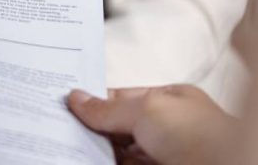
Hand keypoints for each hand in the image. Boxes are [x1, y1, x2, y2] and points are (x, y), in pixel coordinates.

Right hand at [67, 85, 236, 164]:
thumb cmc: (199, 135)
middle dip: (90, 128)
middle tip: (59, 125)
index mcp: (169, 102)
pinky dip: (102, 163)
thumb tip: (77, 99)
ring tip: (63, 145)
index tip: (66, 103)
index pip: (124, 98)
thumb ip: (110, 107)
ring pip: (118, 153)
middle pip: (118, 128)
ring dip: (93, 150)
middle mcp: (165, 130)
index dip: (95, 100)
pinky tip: (82, 159)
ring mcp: (160, 157)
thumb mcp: (147, 109)